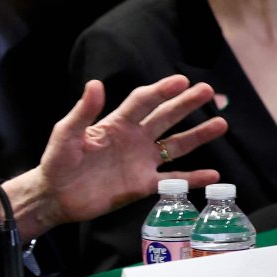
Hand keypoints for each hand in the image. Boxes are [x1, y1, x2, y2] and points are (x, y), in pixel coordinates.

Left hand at [5, 76, 228, 236]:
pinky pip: (172, 180)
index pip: (143, 102)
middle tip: (208, 90)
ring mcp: (140, 161)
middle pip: (165, 117)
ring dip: (197, 135)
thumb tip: (95, 83)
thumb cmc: (57, 162)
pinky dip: (193, 178)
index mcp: (116, 124)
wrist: (55, 196)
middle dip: (186, 104)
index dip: (161, 90)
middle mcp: (133, 139)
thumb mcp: (66, 134)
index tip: (181, 81)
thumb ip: (83, 111)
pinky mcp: (142, 185)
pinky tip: (213, 175)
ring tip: (221, 124)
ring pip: (175, 145)